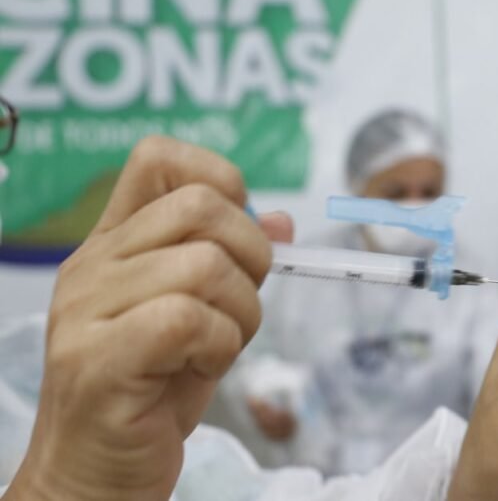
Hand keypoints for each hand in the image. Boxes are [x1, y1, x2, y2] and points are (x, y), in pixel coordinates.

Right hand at [5, 137, 293, 500]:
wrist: (96, 477)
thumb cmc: (150, 395)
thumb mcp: (203, 318)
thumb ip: (232, 265)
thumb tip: (281, 222)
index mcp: (113, 244)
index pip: (160, 158)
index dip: (221, 179)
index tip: (238, 237)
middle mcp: (92, 266)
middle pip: (202, 205)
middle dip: (251, 255)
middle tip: (241, 305)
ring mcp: (86, 311)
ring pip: (205, 264)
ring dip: (241, 312)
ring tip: (218, 347)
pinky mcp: (98, 360)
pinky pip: (190, 318)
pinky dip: (220, 344)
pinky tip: (201, 367)